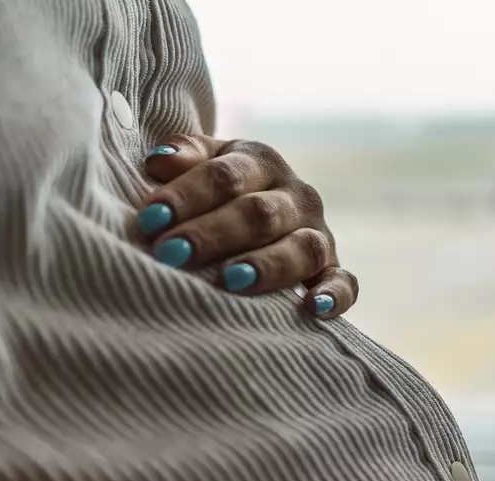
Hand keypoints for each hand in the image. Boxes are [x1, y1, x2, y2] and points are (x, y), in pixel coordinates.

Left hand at [137, 135, 357, 318]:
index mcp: (260, 161)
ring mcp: (318, 233)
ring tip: (230, 281)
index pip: (225, 176)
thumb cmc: (217, 190)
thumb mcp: (203, 163)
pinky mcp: (332, 269)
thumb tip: (157, 164)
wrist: (261, 207)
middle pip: (258, 213)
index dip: (187, 196)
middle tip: (171, 253)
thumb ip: (184, 158)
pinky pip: (344, 283)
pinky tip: (312, 309)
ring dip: (266, 265)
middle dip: (213, 234)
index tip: (150, 220)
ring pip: (301, 247)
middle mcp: (296, 195)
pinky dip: (333, 295)